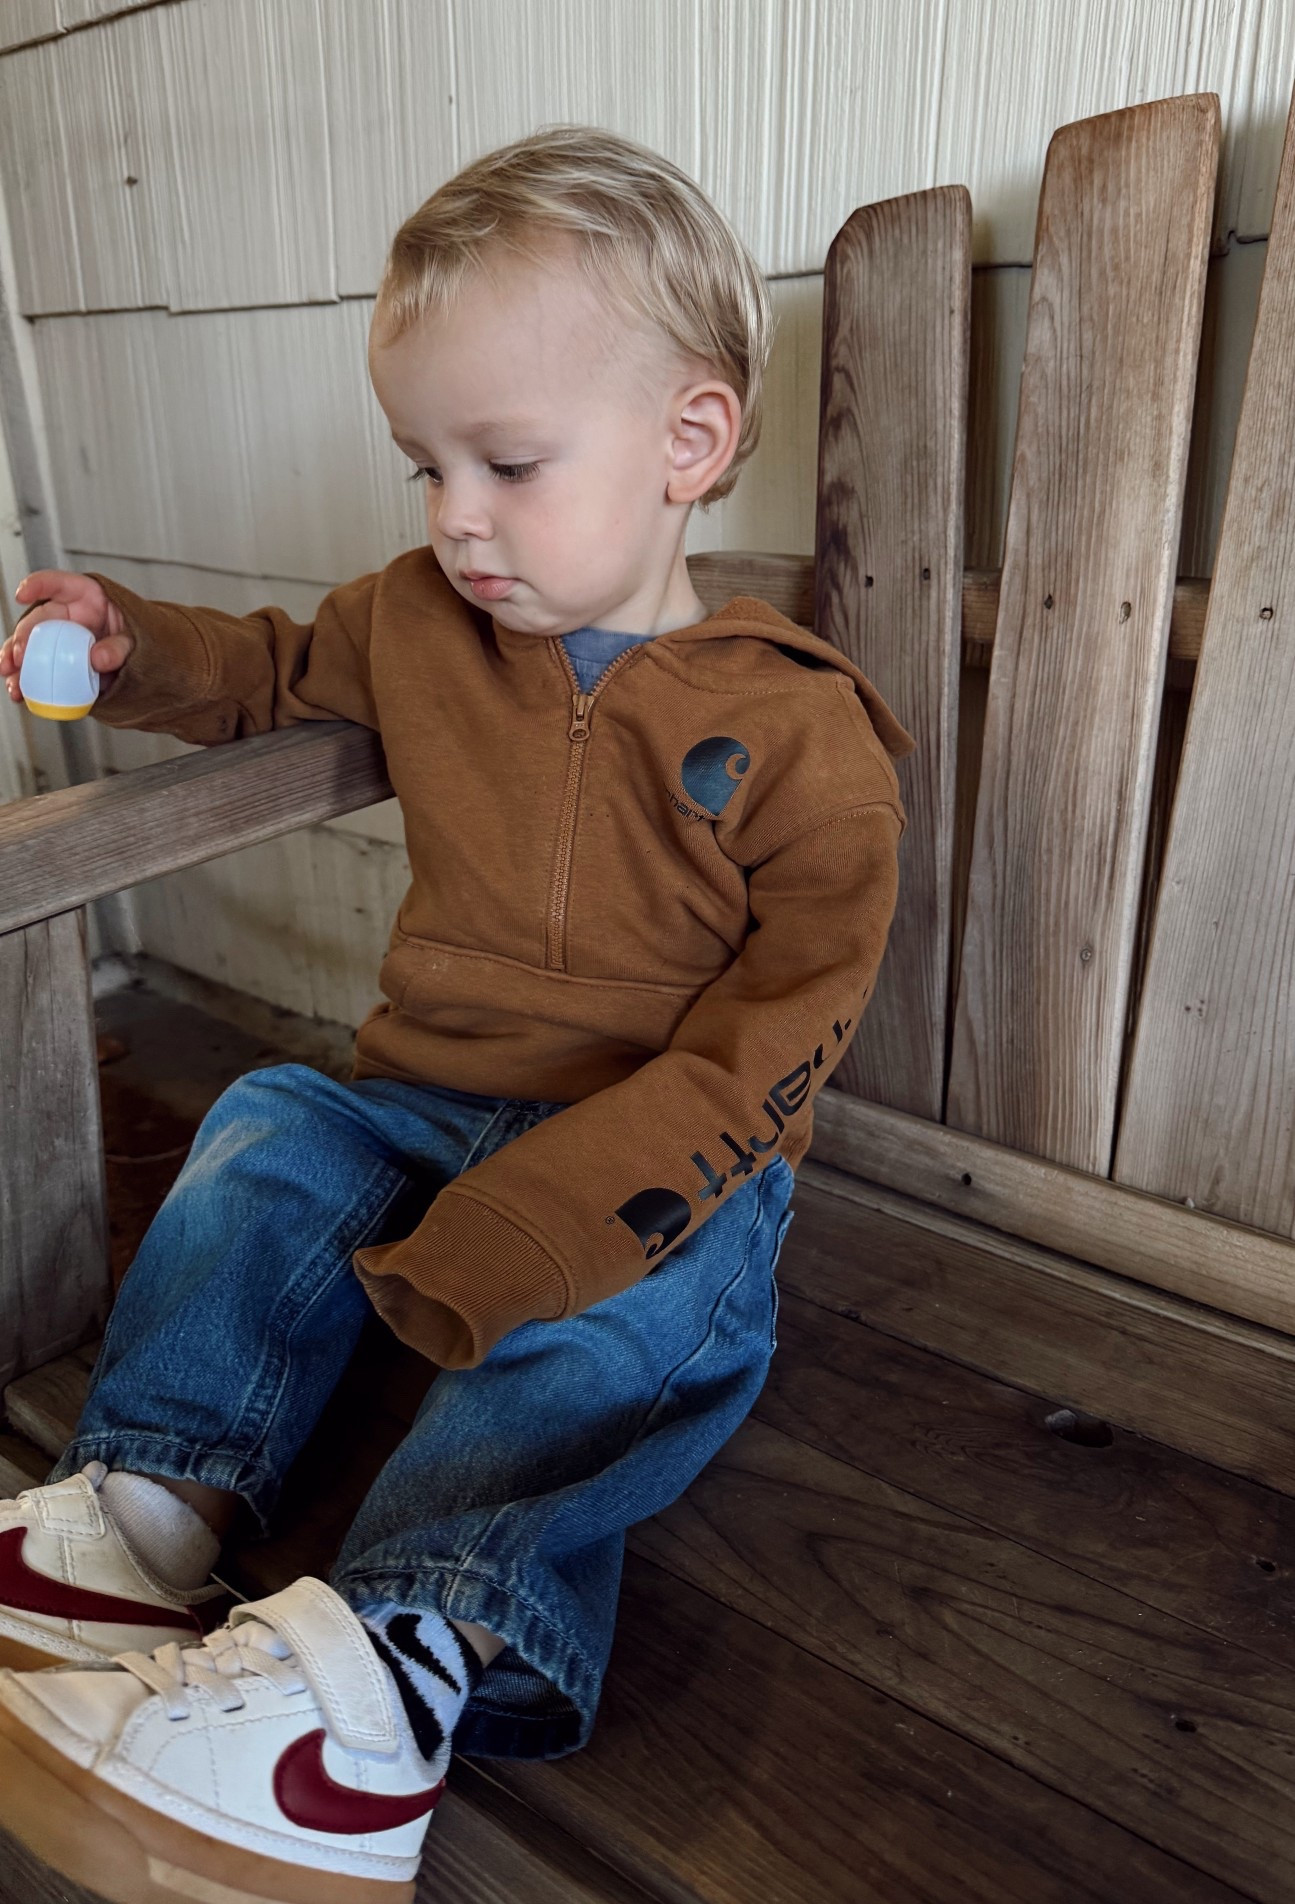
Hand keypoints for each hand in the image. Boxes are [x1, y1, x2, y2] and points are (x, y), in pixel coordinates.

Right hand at [2, 570, 132, 704]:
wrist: (142, 663)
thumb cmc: (138, 640)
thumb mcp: (137, 639)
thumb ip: (120, 647)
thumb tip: (98, 659)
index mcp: (87, 597)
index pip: (59, 583)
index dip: (38, 585)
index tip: (22, 594)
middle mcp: (67, 615)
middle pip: (38, 619)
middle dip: (23, 635)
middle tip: (20, 654)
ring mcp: (59, 639)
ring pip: (29, 644)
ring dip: (15, 659)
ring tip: (10, 673)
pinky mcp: (57, 661)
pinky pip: (36, 667)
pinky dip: (25, 679)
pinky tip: (18, 689)